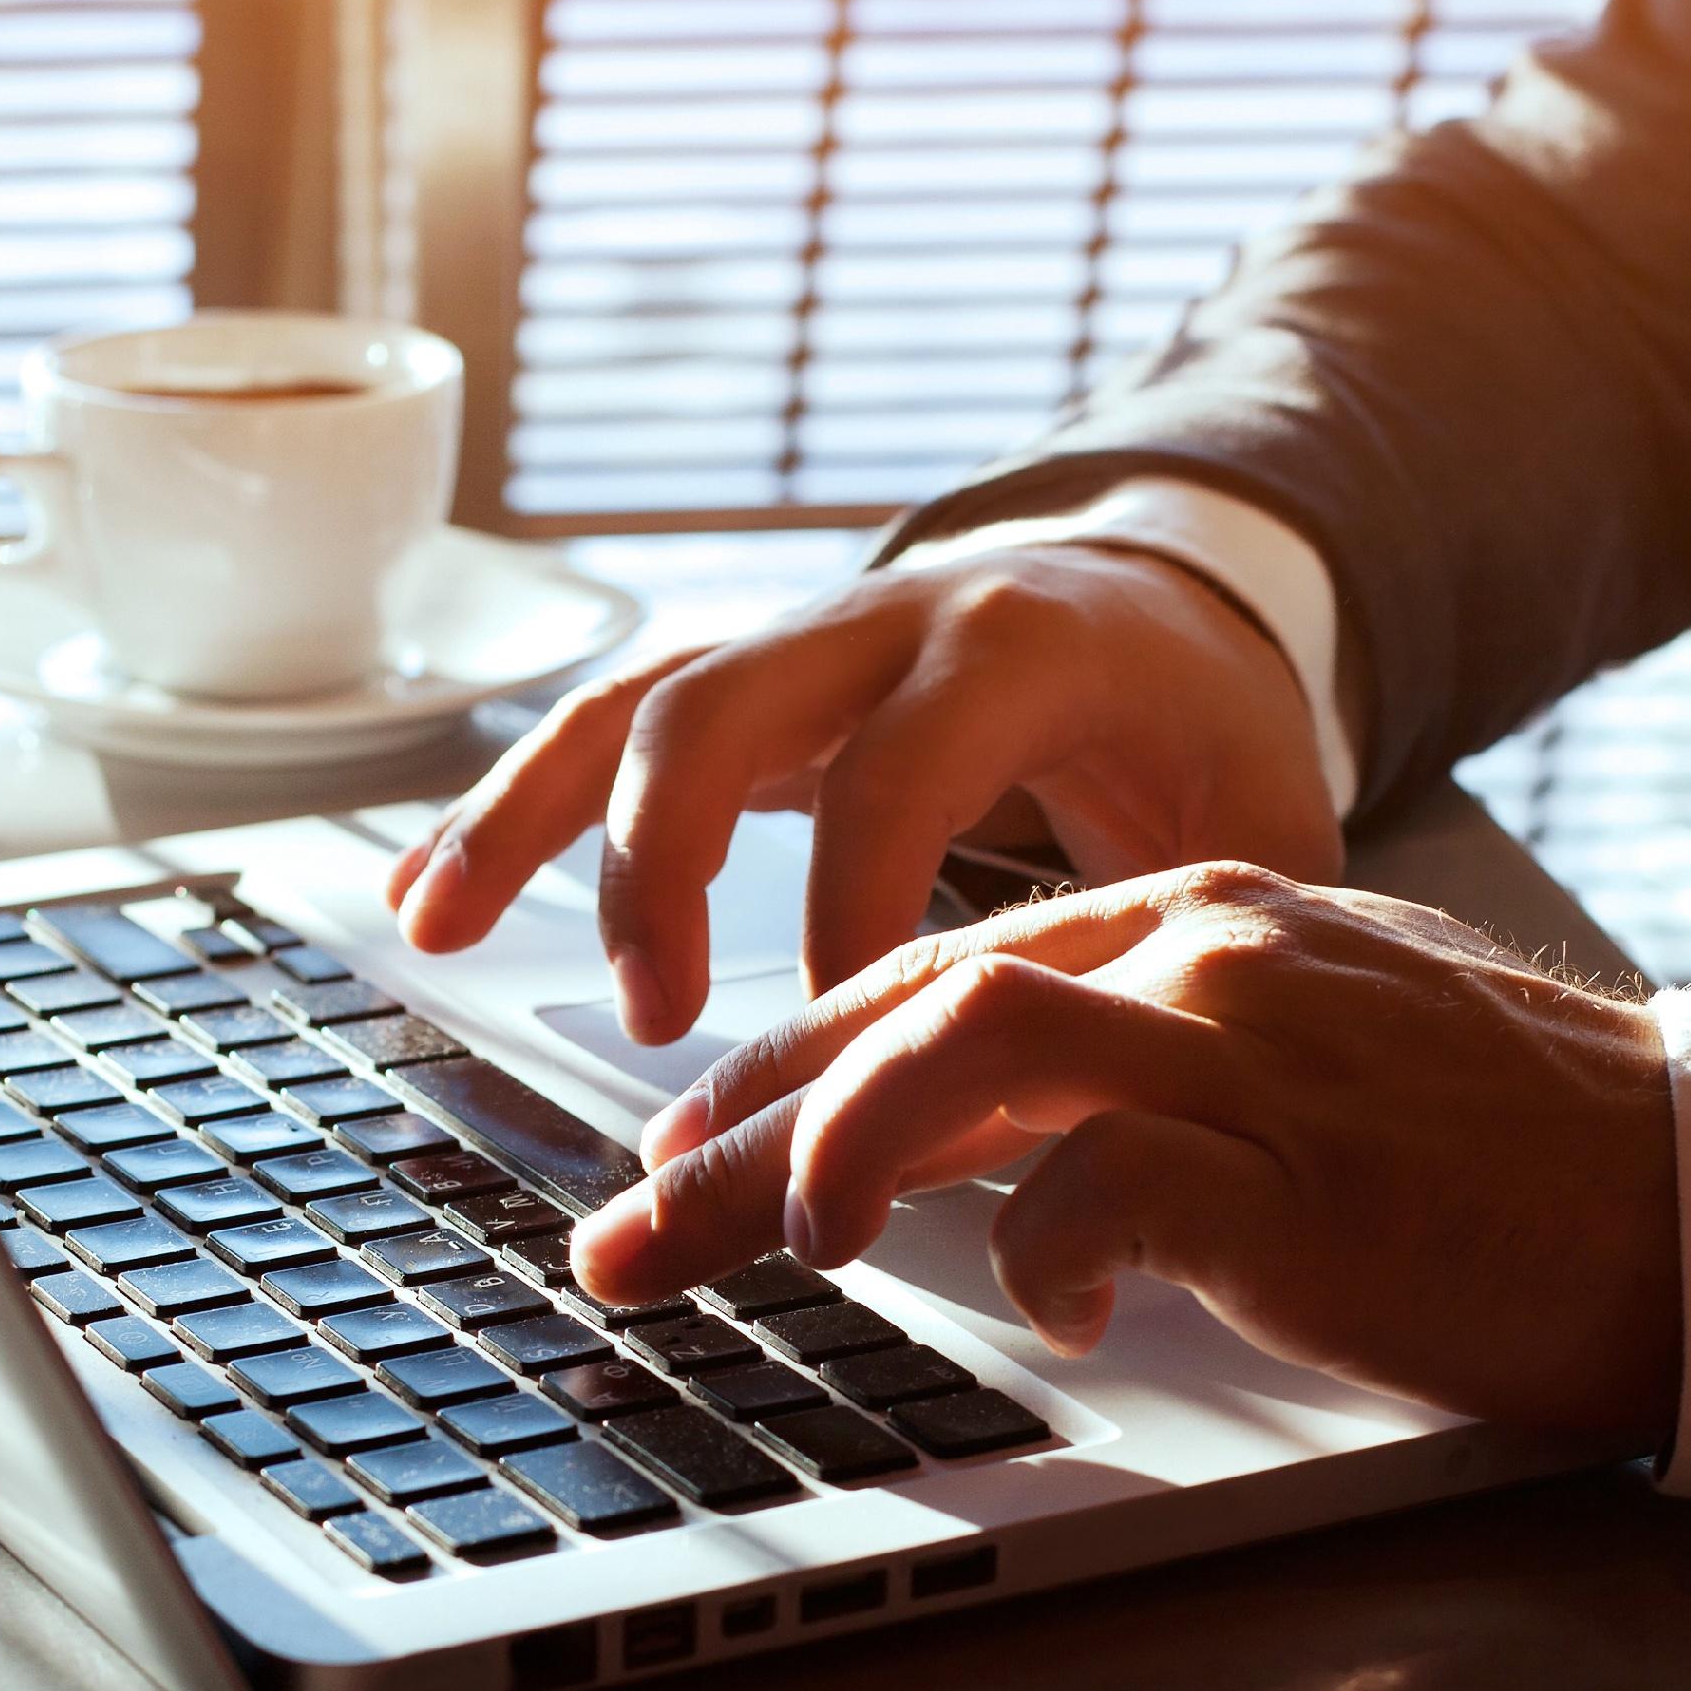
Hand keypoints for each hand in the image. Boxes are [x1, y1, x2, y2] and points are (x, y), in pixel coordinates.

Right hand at [385, 542, 1341, 1043]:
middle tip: (661, 1019)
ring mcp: (802, 638)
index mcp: (1022, 649)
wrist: (1173, 589)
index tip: (839, 1050)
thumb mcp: (1258, 818)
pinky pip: (604, 721)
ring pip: (632, 703)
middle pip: (721, 708)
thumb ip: (1206, 944)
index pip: (902, 772)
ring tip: (441, 936)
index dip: (854, 914)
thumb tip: (1154, 1101)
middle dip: (663, 864)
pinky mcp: (747, 675)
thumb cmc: (1207, 729)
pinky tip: (431, 899)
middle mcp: (890, 619)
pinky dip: (510, 808)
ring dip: (528, 821)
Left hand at [570, 863, 1684, 1443]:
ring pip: (973, 1040)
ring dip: (839, 1148)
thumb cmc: (1498, 1167)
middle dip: (736, 1133)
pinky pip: (1115, 1179)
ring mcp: (1255, 1047)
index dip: (776, 1076)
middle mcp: (1202, 954)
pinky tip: (1044, 1312)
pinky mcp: (1307, 1164)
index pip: (925, 976)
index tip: (673, 1170)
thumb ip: (1135, 1091)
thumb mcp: (1294, 1079)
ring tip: (776, 1253)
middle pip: (903, 1007)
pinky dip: (1041, 1247)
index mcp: (1191, 923)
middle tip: (624, 1246)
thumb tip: (970, 1176)